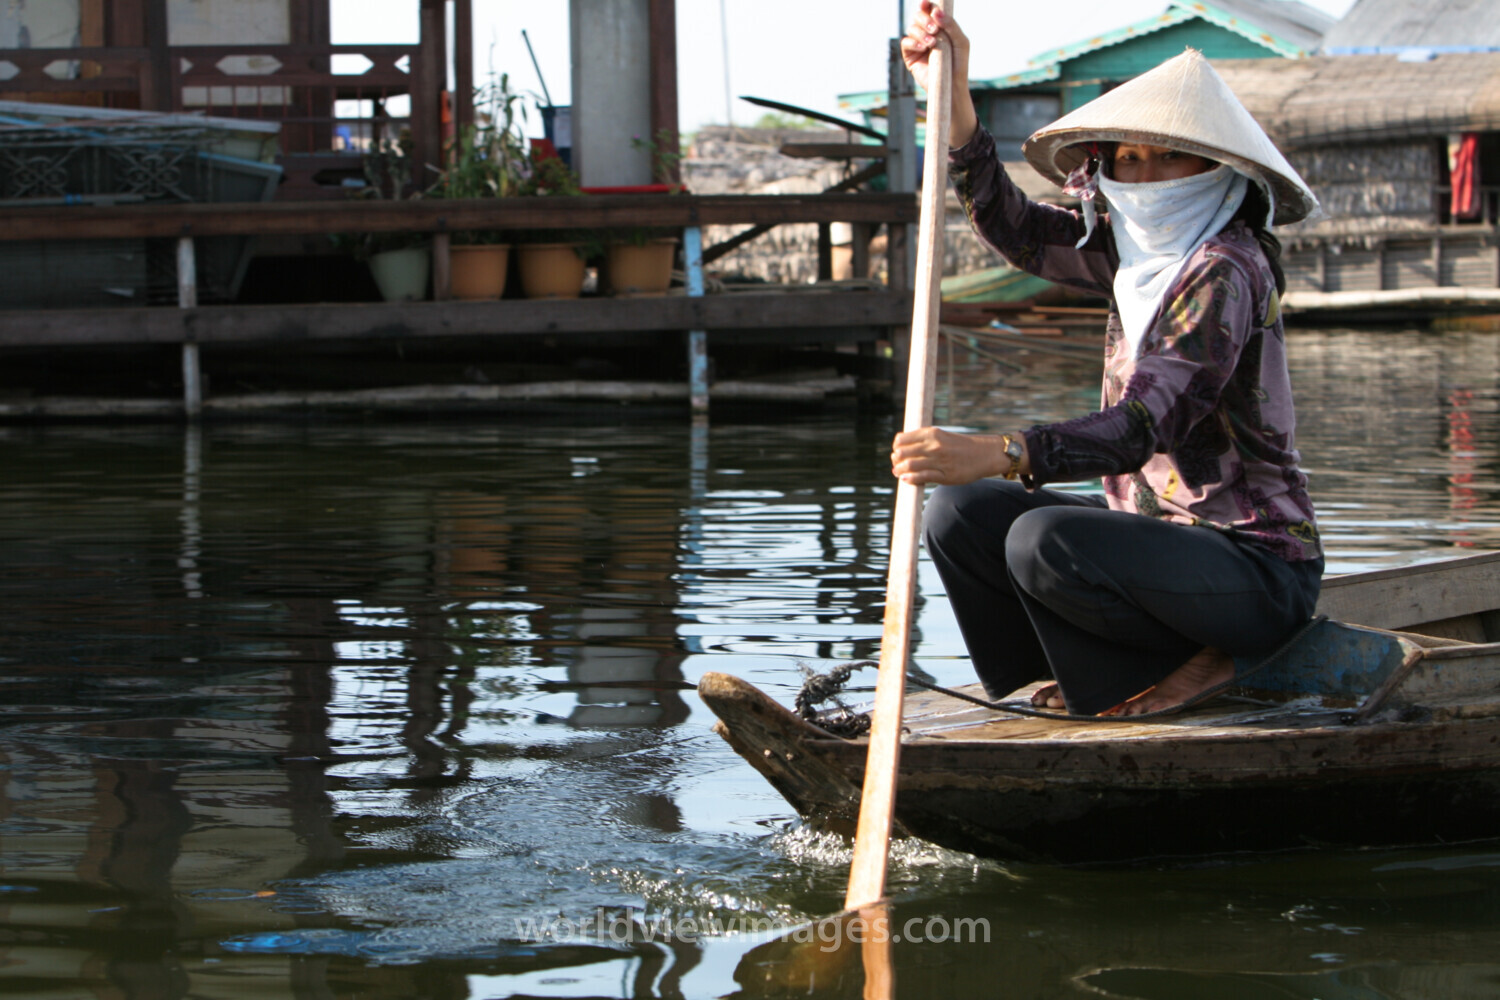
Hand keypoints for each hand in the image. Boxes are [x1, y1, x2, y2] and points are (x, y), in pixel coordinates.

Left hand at [891, 427, 1022, 485]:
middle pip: (903, 452)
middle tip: (896, 464)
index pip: (902, 439)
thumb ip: (924, 440)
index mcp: (931, 433)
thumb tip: (902, 447)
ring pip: (910, 465)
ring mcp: (939, 460)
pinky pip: (922, 477)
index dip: (896, 447)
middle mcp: (934, 445)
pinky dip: (910, 479)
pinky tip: (906, 479)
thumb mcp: (941, 436)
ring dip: (900, 470)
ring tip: (898, 473)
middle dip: (896, 460)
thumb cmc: (960, 446)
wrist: (984, 454)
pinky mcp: (945, 475)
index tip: (898, 452)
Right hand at [899, 1, 977, 147]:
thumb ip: (951, 25)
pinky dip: (913, 42)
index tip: (926, 3)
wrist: (951, 85)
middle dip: (925, 19)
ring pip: (912, 28)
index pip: (930, 10)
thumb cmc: (959, 64)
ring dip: (921, 32)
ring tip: (931, 43)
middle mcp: (927, 33)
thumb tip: (937, 12)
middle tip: (934, 29)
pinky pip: (905, 42)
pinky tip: (923, 48)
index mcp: (940, 27)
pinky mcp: (910, 56)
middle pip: (918, 16)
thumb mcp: (960, 41)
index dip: (926, 5)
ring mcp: (918, 44)